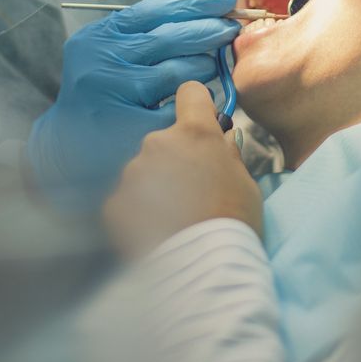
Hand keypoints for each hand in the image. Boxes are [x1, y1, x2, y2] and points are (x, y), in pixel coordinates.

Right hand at [26, 0, 239, 209]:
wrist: (73, 146)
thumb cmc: (106, 88)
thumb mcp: (119, 48)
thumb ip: (154, 17)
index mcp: (99, 37)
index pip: (154, 9)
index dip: (194, 2)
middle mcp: (100, 62)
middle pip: (168, 38)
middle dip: (208, 30)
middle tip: (231, 28)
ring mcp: (111, 97)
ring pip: (176, 74)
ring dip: (202, 67)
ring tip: (211, 66)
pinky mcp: (126, 129)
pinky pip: (176, 109)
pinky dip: (192, 103)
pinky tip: (198, 101)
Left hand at [103, 82, 262, 258]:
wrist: (203, 268)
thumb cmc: (234, 222)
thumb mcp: (245, 182)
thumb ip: (228, 154)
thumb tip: (221, 140)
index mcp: (194, 133)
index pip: (189, 94)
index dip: (196, 104)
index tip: (200, 119)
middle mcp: (158, 143)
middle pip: (165, 139)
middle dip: (175, 158)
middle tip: (191, 191)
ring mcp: (132, 173)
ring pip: (144, 170)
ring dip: (156, 186)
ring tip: (174, 218)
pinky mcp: (115, 203)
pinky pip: (127, 199)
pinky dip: (138, 212)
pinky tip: (156, 232)